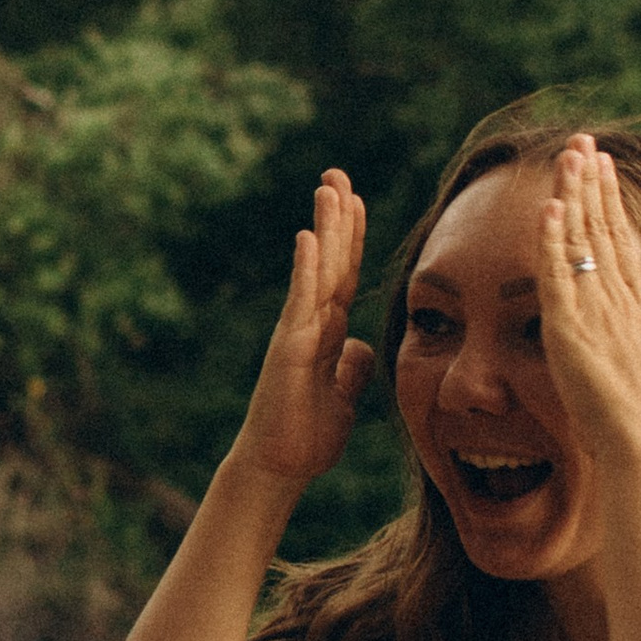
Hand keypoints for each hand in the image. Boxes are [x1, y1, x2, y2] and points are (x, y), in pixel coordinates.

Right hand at [232, 170, 373, 488]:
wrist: (279, 468)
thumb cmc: (308, 437)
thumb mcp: (345, 398)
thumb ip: (353, 368)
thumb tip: (361, 345)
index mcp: (329, 334)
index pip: (346, 276)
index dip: (353, 239)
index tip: (356, 200)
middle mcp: (312, 324)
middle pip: (331, 261)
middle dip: (337, 217)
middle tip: (337, 173)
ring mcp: (298, 332)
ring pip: (317, 271)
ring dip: (325, 228)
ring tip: (328, 186)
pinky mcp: (288, 348)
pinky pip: (300, 301)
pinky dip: (306, 269)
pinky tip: (309, 237)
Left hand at [536, 141, 640, 471]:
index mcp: (637, 302)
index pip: (621, 238)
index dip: (611, 200)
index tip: (604, 165)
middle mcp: (620, 298)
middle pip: (604, 228)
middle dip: (593, 183)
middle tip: (584, 141)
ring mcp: (597, 311)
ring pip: (583, 242)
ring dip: (575, 196)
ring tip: (568, 156)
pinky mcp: (571, 330)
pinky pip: (558, 277)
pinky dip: (553, 242)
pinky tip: (549, 210)